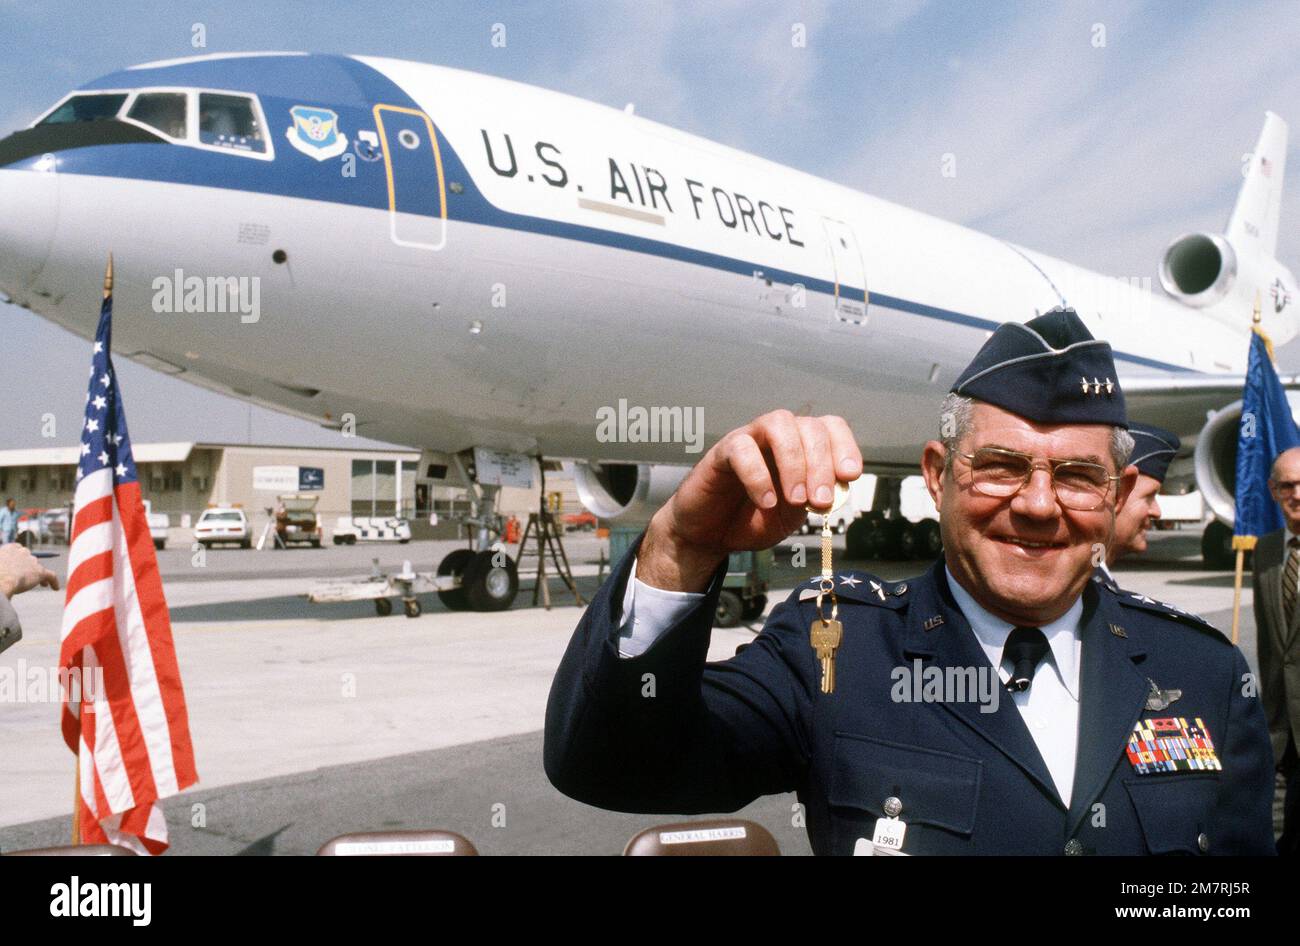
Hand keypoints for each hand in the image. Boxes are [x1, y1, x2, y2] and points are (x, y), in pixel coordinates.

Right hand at [0, 543, 59, 597]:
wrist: (0, 579)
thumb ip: (2, 563)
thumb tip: (4, 568)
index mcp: (10, 549)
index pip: (17, 549)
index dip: (19, 556)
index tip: (19, 562)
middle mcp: (23, 552)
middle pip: (29, 557)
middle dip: (29, 565)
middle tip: (27, 575)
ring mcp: (32, 561)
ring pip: (38, 568)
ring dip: (39, 575)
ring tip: (42, 584)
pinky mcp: (40, 571)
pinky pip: (51, 576)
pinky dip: (53, 581)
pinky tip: (55, 588)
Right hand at [639, 411, 861, 591]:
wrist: (712, 534)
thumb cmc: (755, 518)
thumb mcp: (794, 514)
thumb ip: (813, 500)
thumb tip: (833, 491)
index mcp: (802, 447)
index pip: (830, 427)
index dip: (845, 446)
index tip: (849, 477)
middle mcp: (778, 436)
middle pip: (809, 426)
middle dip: (821, 465)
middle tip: (821, 501)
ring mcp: (750, 438)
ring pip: (778, 423)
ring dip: (794, 462)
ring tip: (795, 500)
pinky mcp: (722, 451)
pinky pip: (742, 449)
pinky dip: (759, 476)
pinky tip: (766, 502)